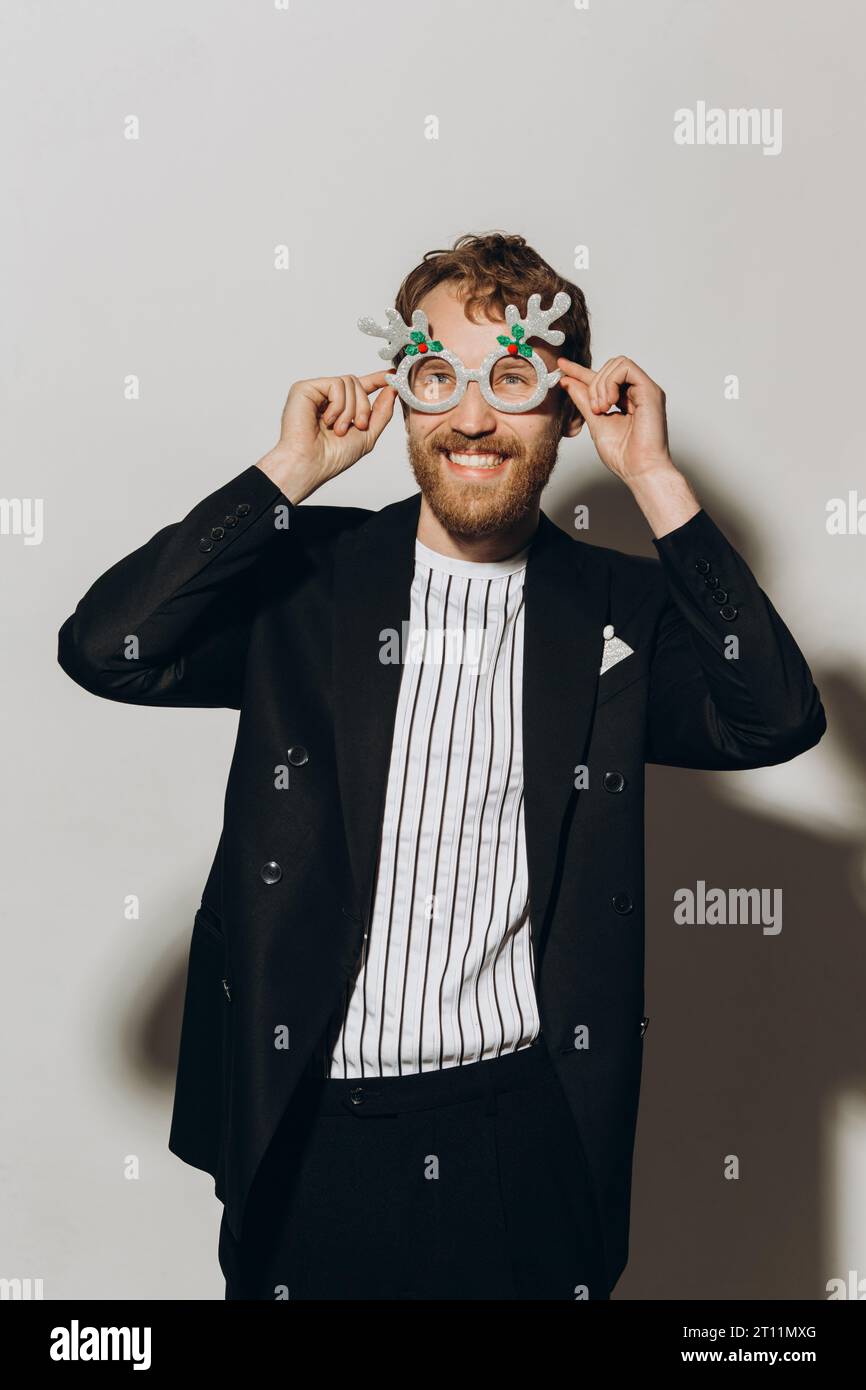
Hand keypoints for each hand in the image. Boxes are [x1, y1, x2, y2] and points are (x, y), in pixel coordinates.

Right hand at [257, 372, 397, 501]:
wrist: (312, 464)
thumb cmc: (333, 456)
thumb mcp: (367, 434)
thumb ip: (381, 412)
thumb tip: (393, 389)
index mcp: (340, 408)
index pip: (360, 387)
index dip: (377, 379)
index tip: (392, 374)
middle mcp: (326, 398)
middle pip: (357, 383)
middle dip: (364, 406)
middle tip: (358, 426)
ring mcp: (315, 392)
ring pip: (348, 382)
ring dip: (350, 409)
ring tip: (339, 429)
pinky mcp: (305, 388)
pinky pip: (336, 384)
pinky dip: (338, 405)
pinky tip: (328, 420)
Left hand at [557, 356, 671, 482]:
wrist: (639, 470)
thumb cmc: (623, 455)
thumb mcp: (595, 422)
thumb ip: (583, 401)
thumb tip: (567, 382)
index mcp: (626, 400)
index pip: (602, 377)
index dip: (580, 371)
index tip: (562, 366)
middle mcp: (637, 392)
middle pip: (609, 366)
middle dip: (593, 383)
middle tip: (593, 410)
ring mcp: (645, 389)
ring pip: (617, 363)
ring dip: (601, 384)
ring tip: (602, 409)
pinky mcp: (651, 390)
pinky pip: (626, 368)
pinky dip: (611, 383)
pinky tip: (610, 403)